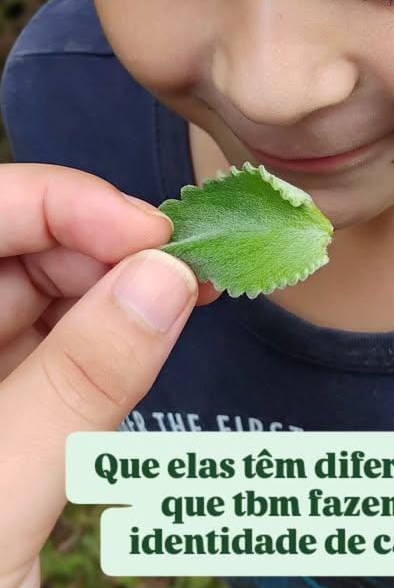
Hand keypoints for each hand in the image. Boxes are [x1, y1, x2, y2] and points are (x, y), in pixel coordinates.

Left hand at [0, 163, 219, 587]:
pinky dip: (107, 341)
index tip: (147, 231)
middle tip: (179, 262)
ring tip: (182, 287)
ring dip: (107, 286)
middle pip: (2, 255)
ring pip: (30, 304)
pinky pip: (52, 363)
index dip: (53, 204)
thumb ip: (77, 383)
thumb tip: (160, 276)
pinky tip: (152, 331)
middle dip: (89, 241)